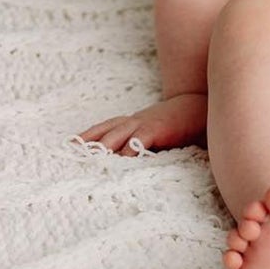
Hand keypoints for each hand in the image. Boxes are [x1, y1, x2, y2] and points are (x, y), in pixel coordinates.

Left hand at [75, 92, 207, 154]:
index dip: (87, 138)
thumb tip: (130, 164)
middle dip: (87, 144)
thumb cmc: (180, 124)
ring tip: (87, 163)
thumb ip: (145, 147)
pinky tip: (120, 163)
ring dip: (100, 149)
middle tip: (68, 156)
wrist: (201, 104)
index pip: (103, 129)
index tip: (68, 148)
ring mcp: (144, 124)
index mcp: (132, 122)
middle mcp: (134, 121)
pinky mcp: (157, 129)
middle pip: (103, 131)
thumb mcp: (157, 133)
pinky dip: (128, 152)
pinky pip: (138, 141)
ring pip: (115, 135)